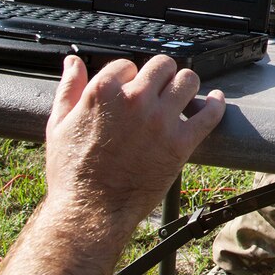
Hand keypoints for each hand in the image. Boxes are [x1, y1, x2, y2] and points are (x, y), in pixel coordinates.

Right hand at [46, 55, 225, 227]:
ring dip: (185, 86)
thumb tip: (74, 62)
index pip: (127, 64)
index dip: (129, 76)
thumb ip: (69, 88)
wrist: (90, 212)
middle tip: (159, 90)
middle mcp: (136, 101)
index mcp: (104, 92)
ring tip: (181, 97)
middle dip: (160, 75)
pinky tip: (215, 101)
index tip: (131, 89)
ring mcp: (161, 121)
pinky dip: (216, 104)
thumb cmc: (72, 172)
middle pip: (162, 66)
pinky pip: (209, 114)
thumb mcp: (58, 125)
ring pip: (188, 81)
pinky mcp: (181, 142)